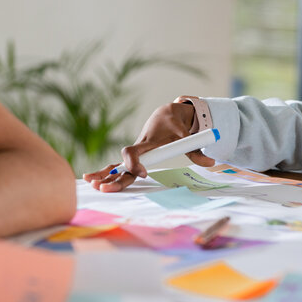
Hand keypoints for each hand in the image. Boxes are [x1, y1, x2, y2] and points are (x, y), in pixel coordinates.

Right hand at [83, 102, 214, 191]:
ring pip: (116, 164)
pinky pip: (118, 165)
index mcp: (148, 142)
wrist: (168, 113)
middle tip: (104, 187)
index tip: (144, 174)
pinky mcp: (134, 156)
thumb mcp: (188, 136)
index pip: (134, 152)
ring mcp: (135, 153)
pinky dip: (106, 171)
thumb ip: (197, 150)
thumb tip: (212, 160)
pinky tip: (92, 178)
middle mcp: (138, 148)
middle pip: (121, 163)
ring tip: (90, 182)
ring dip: (103, 173)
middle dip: (113, 176)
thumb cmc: (177, 125)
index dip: (135, 163)